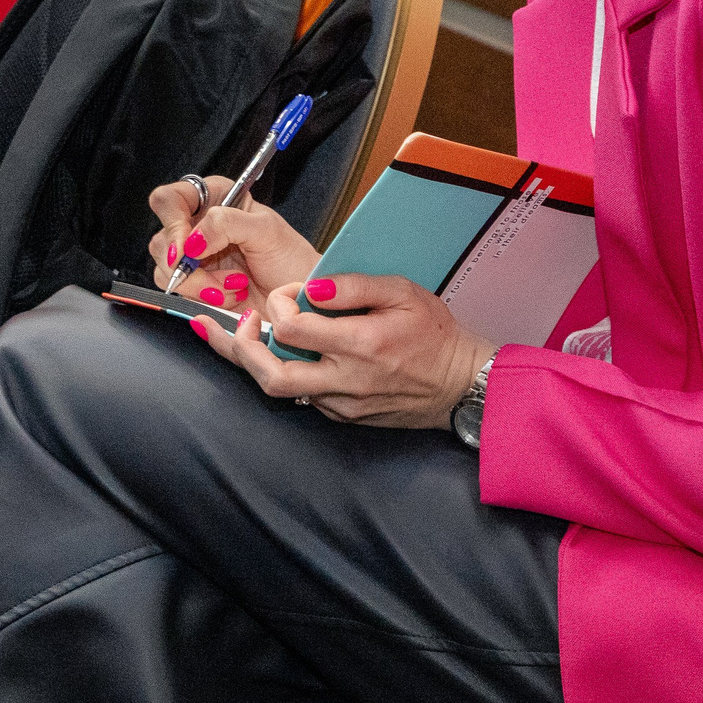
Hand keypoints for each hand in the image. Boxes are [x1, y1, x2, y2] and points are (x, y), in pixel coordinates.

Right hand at [145, 177, 317, 308]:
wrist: (298, 300)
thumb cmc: (291, 260)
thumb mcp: (266, 231)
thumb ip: (227, 223)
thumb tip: (192, 240)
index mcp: (214, 198)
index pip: (169, 200)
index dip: (171, 222)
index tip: (186, 249)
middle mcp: (197, 225)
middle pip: (161, 240)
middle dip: (188, 265)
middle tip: (214, 278)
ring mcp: (193, 258)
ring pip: (165, 270)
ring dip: (200, 284)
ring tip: (234, 285)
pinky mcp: (194, 286)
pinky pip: (178, 292)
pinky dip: (203, 298)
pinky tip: (230, 295)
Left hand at [190, 272, 492, 430]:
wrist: (460, 384)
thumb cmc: (434, 334)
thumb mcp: (403, 292)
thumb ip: (354, 285)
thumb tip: (310, 288)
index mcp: (361, 344)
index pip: (292, 330)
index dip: (279, 305)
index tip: (290, 294)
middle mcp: (347, 380)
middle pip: (272, 375)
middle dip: (242, 349)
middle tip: (242, 324)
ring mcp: (343, 404)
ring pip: (282, 391)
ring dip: (260, 362)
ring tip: (251, 336)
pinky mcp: (345, 417)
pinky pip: (304, 399)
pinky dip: (289, 375)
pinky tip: (291, 356)